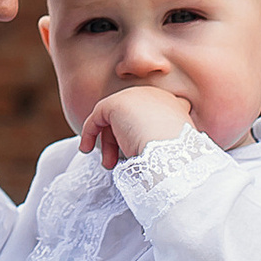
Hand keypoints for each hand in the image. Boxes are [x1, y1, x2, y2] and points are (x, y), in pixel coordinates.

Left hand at [79, 83, 196, 170]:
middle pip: (131, 116)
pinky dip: (89, 132)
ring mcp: (136, 96)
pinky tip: (86, 148)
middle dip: (121, 140)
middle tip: (115, 162)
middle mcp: (155, 95)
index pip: (153, 114)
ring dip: (108, 142)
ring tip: (107, 164)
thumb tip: (142, 148)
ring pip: (115, 117)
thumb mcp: (170, 147)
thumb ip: (159, 140)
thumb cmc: (174, 160)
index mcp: (173, 105)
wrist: (171, 155)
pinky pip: (98, 116)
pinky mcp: (116, 103)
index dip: (140, 132)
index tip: (134, 153)